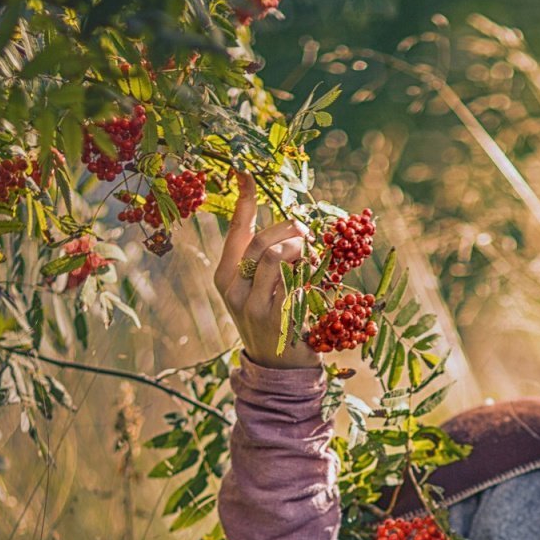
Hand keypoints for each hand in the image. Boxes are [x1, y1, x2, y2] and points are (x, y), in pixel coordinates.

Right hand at [212, 170, 321, 370]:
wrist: (279, 370)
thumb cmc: (275, 321)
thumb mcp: (261, 289)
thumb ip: (266, 260)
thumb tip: (291, 223)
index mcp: (225, 276)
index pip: (236, 229)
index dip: (243, 198)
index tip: (248, 169)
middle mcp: (233, 288)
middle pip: (263, 240)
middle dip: (291, 230)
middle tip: (308, 234)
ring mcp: (252, 304)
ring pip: (278, 256)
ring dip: (302, 252)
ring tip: (311, 260)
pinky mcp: (275, 317)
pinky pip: (295, 281)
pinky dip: (309, 276)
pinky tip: (314, 283)